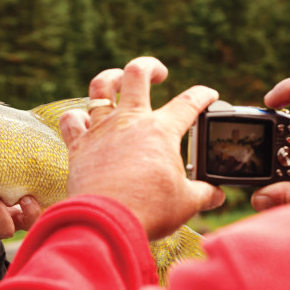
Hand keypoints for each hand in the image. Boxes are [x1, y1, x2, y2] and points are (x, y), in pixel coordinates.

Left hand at [58, 56, 224, 240]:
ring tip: (118, 81)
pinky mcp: (78, 146)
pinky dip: (77, 117)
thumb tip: (217, 194)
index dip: (204, 95)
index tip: (210, 96)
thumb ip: (203, 193)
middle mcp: (130, 121)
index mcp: (161, 130)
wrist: (107, 222)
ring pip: (100, 87)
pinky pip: (72, 120)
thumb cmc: (149, 210)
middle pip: (137, 73)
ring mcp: (102, 130)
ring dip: (110, 79)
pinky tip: (84, 120)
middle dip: (150, 67)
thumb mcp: (187, 202)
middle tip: (159, 74)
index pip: (189, 102)